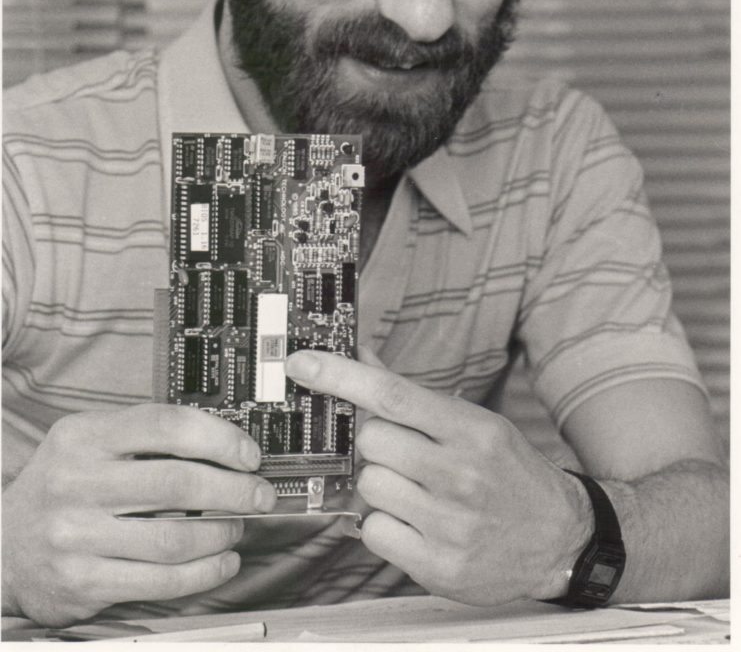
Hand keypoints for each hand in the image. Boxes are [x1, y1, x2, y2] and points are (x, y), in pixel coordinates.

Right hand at [2, 404, 275, 625]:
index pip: (165, 426)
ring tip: (237, 527)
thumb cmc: (64, 487)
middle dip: (233, 489)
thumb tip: (225, 443)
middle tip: (259, 494)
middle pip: (178, 483)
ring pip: (174, 537)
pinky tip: (222, 562)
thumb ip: (145, 438)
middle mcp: (77, 482)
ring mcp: (77, 535)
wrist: (4, 547)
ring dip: (221, 533)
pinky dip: (203, 572)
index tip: (249, 454)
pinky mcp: (83, 582)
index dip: (218, 438)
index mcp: (84, 436)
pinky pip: (160, 580)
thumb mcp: (88, 443)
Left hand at [285, 349, 590, 605]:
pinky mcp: (439, 566)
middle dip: (377, 445)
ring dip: (382, 485)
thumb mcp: (474, 423)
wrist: (561, 538)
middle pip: (371, 442)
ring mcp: (450, 523)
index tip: (302, 363)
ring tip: (417, 492)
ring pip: (369, 486)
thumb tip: (360, 355)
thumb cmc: (508, 473)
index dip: (339, 375)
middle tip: (404, 455)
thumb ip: (412, 395)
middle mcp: (461, 474)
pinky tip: (415, 523)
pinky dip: (384, 526)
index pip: (391, 394)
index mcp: (470, 429)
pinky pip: (373, 532)